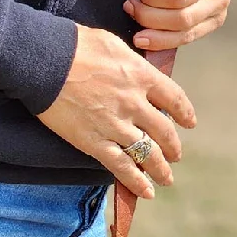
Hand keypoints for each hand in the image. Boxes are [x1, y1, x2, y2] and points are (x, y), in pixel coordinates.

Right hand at [36, 25, 195, 198]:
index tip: (189, 123)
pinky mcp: (94, 142)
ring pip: (147, 153)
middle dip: (172, 146)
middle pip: (163, 130)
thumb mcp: (113, 44)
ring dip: (160, 168)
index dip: (184, 112)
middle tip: (176, 155)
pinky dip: (136, 181)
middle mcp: (135, 103)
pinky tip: (146, 192)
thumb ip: (129, 62)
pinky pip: (121, 166)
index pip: (174, 98)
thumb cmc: (75, 46)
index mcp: (141, 76)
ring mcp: (116, 125)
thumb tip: (134, 69)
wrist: (47, 62)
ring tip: (166, 178)